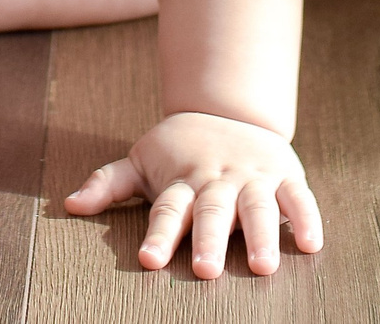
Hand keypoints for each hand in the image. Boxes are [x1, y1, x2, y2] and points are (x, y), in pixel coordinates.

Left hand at [64, 111, 322, 278]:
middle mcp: (217, 181)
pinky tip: (310, 245)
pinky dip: (305, 219)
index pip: (167, 210)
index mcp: (182, 182)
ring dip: (260, 236)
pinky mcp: (284, 176)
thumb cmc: (178, 150)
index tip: (150, 260)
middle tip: (205, 270)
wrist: (227, 108)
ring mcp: (252, 178)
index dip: (158, 235)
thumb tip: (69, 204)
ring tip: (261, 267)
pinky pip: (298, 198)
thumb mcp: (140, 161)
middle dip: (209, 240)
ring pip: (257, 208)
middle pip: (212, 212)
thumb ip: (107, 184)